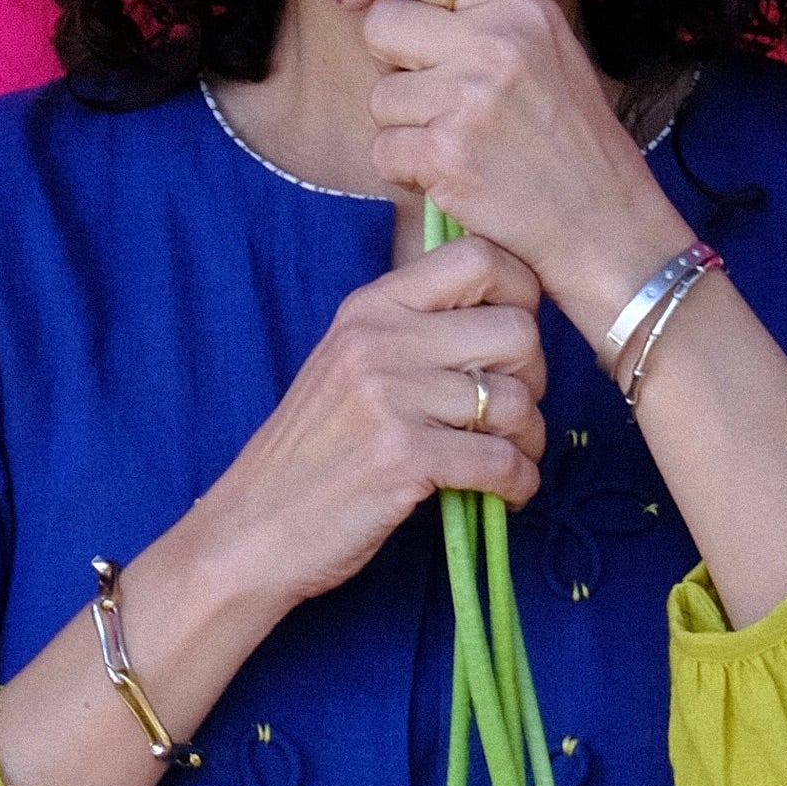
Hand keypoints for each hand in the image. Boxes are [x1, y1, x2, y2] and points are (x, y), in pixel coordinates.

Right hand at [182, 232, 547, 614]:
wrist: (252, 529)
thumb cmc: (313, 455)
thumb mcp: (351, 367)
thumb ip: (414, 334)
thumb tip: (508, 322)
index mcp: (372, 306)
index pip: (479, 256)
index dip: (523, 294)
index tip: (517, 343)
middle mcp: (380, 339)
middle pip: (517, 330)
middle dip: (534, 378)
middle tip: (515, 415)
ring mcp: (390, 397)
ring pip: (517, 399)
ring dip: (529, 440)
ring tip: (510, 460)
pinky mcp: (402, 457)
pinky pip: (501, 461)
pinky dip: (519, 483)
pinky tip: (505, 494)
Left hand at [344, 0, 685, 330]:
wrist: (605, 224)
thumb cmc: (575, 142)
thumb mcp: (549, 48)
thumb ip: (483, 8)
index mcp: (519, 6)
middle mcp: (492, 43)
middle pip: (383, 26)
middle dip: (393, 63)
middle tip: (434, 95)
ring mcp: (467, 99)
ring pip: (381, 97)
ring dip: (406, 127)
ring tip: (459, 144)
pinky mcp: (446, 156)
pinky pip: (385, 152)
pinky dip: (409, 172)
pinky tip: (452, 178)